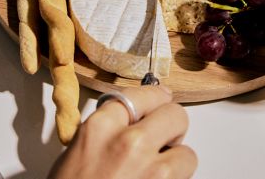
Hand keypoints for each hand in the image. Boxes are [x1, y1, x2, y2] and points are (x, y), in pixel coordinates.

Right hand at [48, 86, 196, 178]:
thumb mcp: (76, 153)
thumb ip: (104, 131)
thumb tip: (127, 121)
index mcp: (100, 128)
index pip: (141, 95)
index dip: (154, 98)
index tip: (158, 99)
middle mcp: (129, 144)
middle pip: (174, 115)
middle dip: (171, 127)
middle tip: (161, 138)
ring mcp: (152, 172)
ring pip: (187, 153)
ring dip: (176, 163)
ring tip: (156, 174)